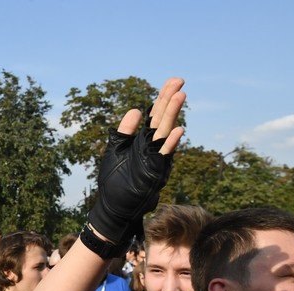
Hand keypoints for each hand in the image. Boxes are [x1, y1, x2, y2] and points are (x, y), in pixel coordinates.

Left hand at [87, 78, 185, 243]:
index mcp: (143, 140)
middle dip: (170, 100)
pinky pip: (164, 155)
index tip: (173, 81)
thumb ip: (124, 131)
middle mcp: (152, 147)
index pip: (155, 115)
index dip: (163, 98)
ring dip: (172, 115)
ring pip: (165, 133)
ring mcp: (155, 159)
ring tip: (179, 96)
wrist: (113, 206)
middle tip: (179, 81)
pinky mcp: (154, 172)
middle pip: (163, 119)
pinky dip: (171, 143)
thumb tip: (135, 109)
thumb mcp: (116, 150)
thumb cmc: (114, 181)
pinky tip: (178, 129)